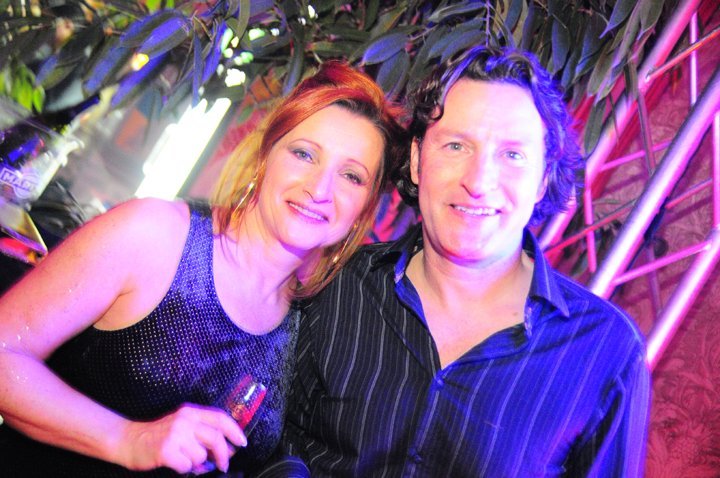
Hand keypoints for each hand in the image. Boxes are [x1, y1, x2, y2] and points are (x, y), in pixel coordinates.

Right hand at [119, 403, 246, 473]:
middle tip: (223, 465)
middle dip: (224, 455)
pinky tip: (177, 465)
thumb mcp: (182, 425)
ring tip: (188, 461)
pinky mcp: (166, 450)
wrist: (128, 440)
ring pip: (201, 455)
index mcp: (190, 412)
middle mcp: (184, 420)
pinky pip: (187, 466)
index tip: (242, 443)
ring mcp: (174, 435)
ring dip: (198, 464)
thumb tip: (228, 447)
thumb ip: (203, 432)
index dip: (235, 431)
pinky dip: (185, 470)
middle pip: (216, 438)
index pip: (220, 418)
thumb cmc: (158, 435)